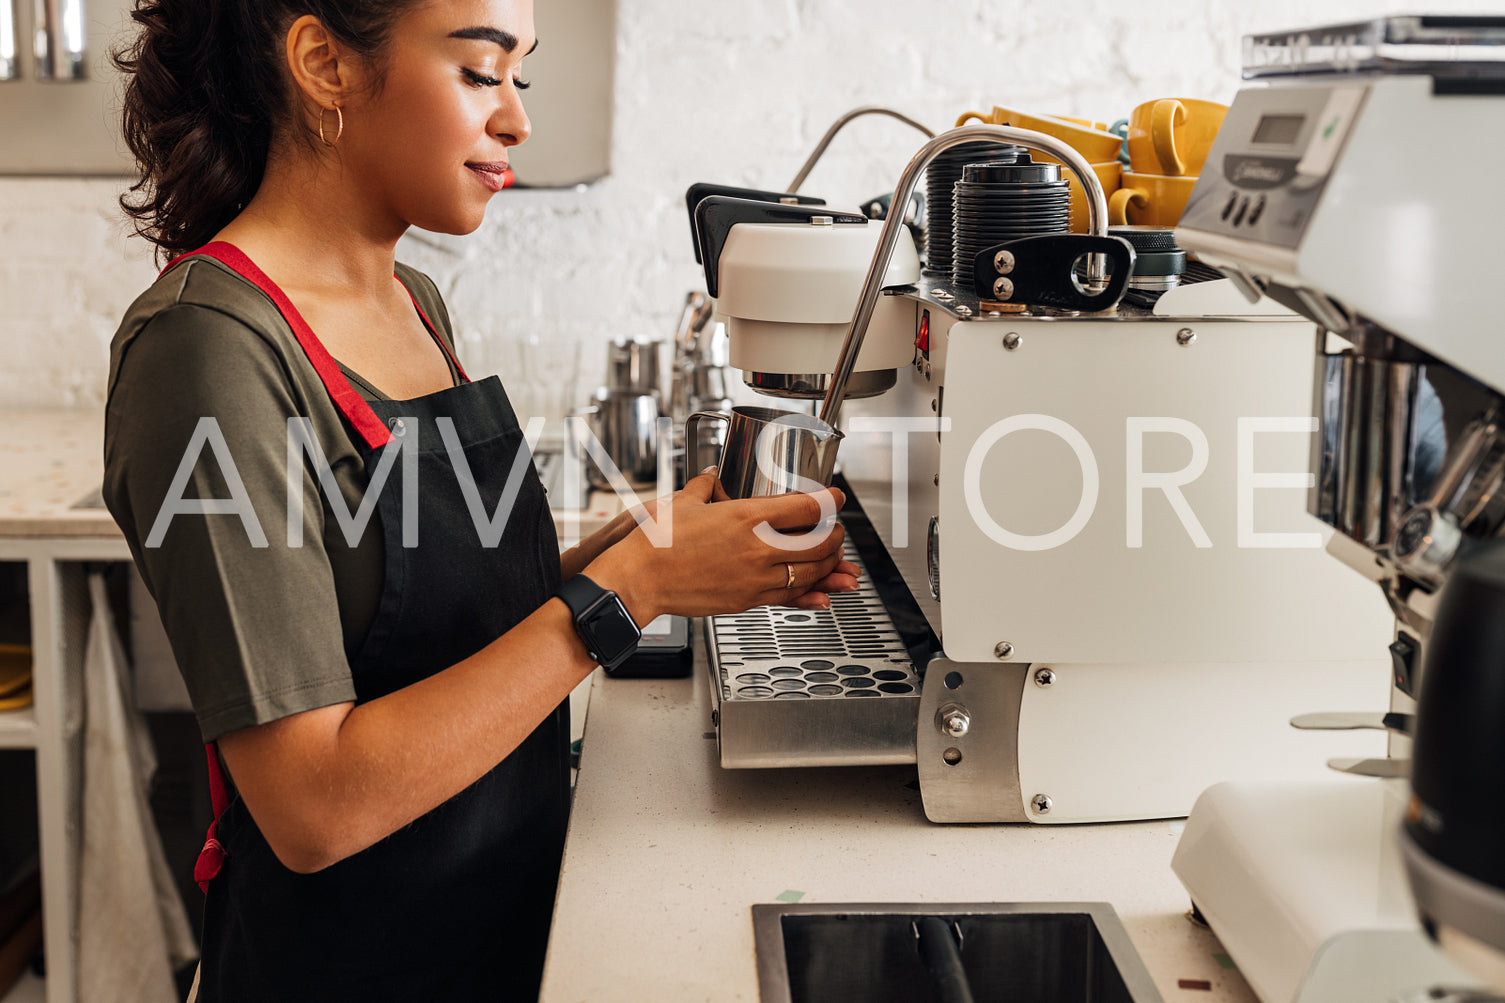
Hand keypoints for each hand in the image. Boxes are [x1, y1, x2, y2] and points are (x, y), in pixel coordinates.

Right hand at [582, 470, 857, 621]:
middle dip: (835, 536)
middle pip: (818, 543)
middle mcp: (757, 549)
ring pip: (810, 574)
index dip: (830, 502)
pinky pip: (789, 599)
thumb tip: (710, 477)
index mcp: (747, 518)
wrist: (638, 580)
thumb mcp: (683, 502)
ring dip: (828, 566)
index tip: (836, 498)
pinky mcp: (746, 601)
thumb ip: (704, 487)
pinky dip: (810, 595)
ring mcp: (754, 578)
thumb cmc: (655, 543)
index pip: (807, 508)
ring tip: (834, 560)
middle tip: (836, 530)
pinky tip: (822, 595)